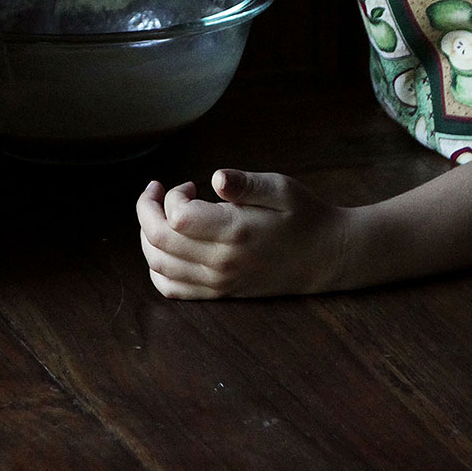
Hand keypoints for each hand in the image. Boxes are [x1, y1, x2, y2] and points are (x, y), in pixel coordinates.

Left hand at [136, 169, 348, 298]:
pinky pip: (172, 289)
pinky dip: (157, 268)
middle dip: (147, 210)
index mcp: (235, 231)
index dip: (172, 195)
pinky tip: (165, 248)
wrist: (325, 256)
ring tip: (159, 216)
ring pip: (159, 265)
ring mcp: (218, 281)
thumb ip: (246, 184)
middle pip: (159, 241)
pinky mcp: (219, 293)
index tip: (191, 185)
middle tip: (157, 191)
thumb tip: (216, 177)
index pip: (177, 217)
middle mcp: (221, 261)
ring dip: (147, 236)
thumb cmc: (303, 215)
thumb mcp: (281, 188)